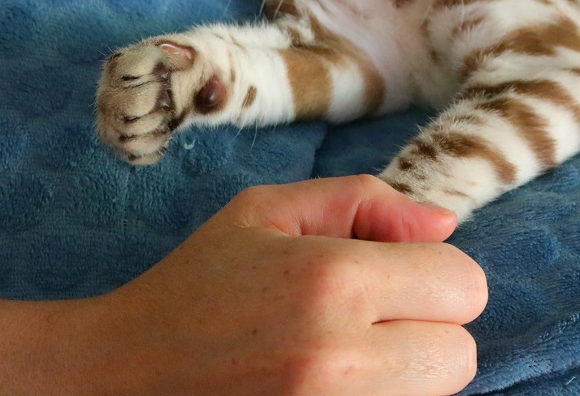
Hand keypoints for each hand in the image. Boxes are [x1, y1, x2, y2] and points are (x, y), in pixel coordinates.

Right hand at [65, 176, 485, 395]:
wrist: (115, 381)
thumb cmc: (194, 288)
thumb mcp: (267, 213)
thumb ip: (364, 202)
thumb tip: (445, 225)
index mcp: (332, 281)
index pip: (464, 284)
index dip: (434, 275)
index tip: (392, 279)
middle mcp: (340, 360)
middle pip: (461, 354)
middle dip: (427, 331)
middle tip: (366, 325)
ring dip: (407, 375)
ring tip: (342, 359)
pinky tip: (334, 387)